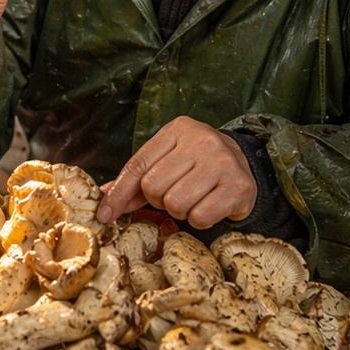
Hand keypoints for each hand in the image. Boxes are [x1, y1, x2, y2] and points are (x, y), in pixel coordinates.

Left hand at [97, 116, 256, 229]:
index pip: (137, 165)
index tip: (105, 215)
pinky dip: (200, 219)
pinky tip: (210, 205)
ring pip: (175, 204)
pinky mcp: (238, 186)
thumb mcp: (167, 161)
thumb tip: (105, 199)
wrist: (244, 166)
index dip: (119, 193)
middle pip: (153, 187)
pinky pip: (200, 217)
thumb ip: (137, 179)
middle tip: (176, 193)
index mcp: (178, 129)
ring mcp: (222, 162)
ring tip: (194, 199)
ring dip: (180, 211)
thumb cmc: (198, 165)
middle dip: (159, 200)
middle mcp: (201, 140)